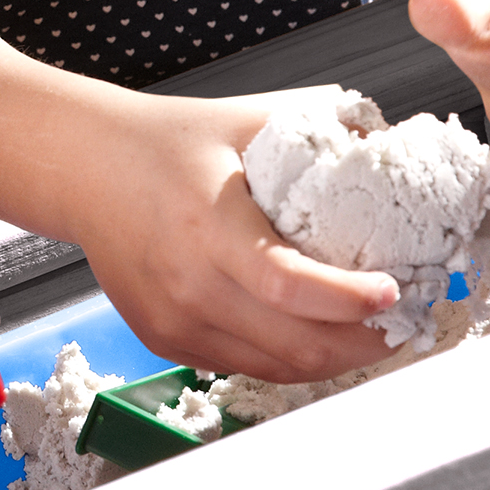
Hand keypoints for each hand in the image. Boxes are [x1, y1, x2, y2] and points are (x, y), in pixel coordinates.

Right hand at [72, 94, 402, 382]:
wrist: (86, 168)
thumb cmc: (163, 142)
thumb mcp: (245, 120)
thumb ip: (318, 130)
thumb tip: (386, 144)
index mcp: (209, 229)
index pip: (291, 288)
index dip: (351, 302)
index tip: (395, 292)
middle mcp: (189, 286)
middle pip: (296, 345)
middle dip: (365, 343)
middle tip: (403, 322)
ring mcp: (174, 322)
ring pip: (277, 368)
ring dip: (334, 358)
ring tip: (371, 332)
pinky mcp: (167, 340)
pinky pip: (244, 366)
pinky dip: (289, 358)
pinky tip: (315, 333)